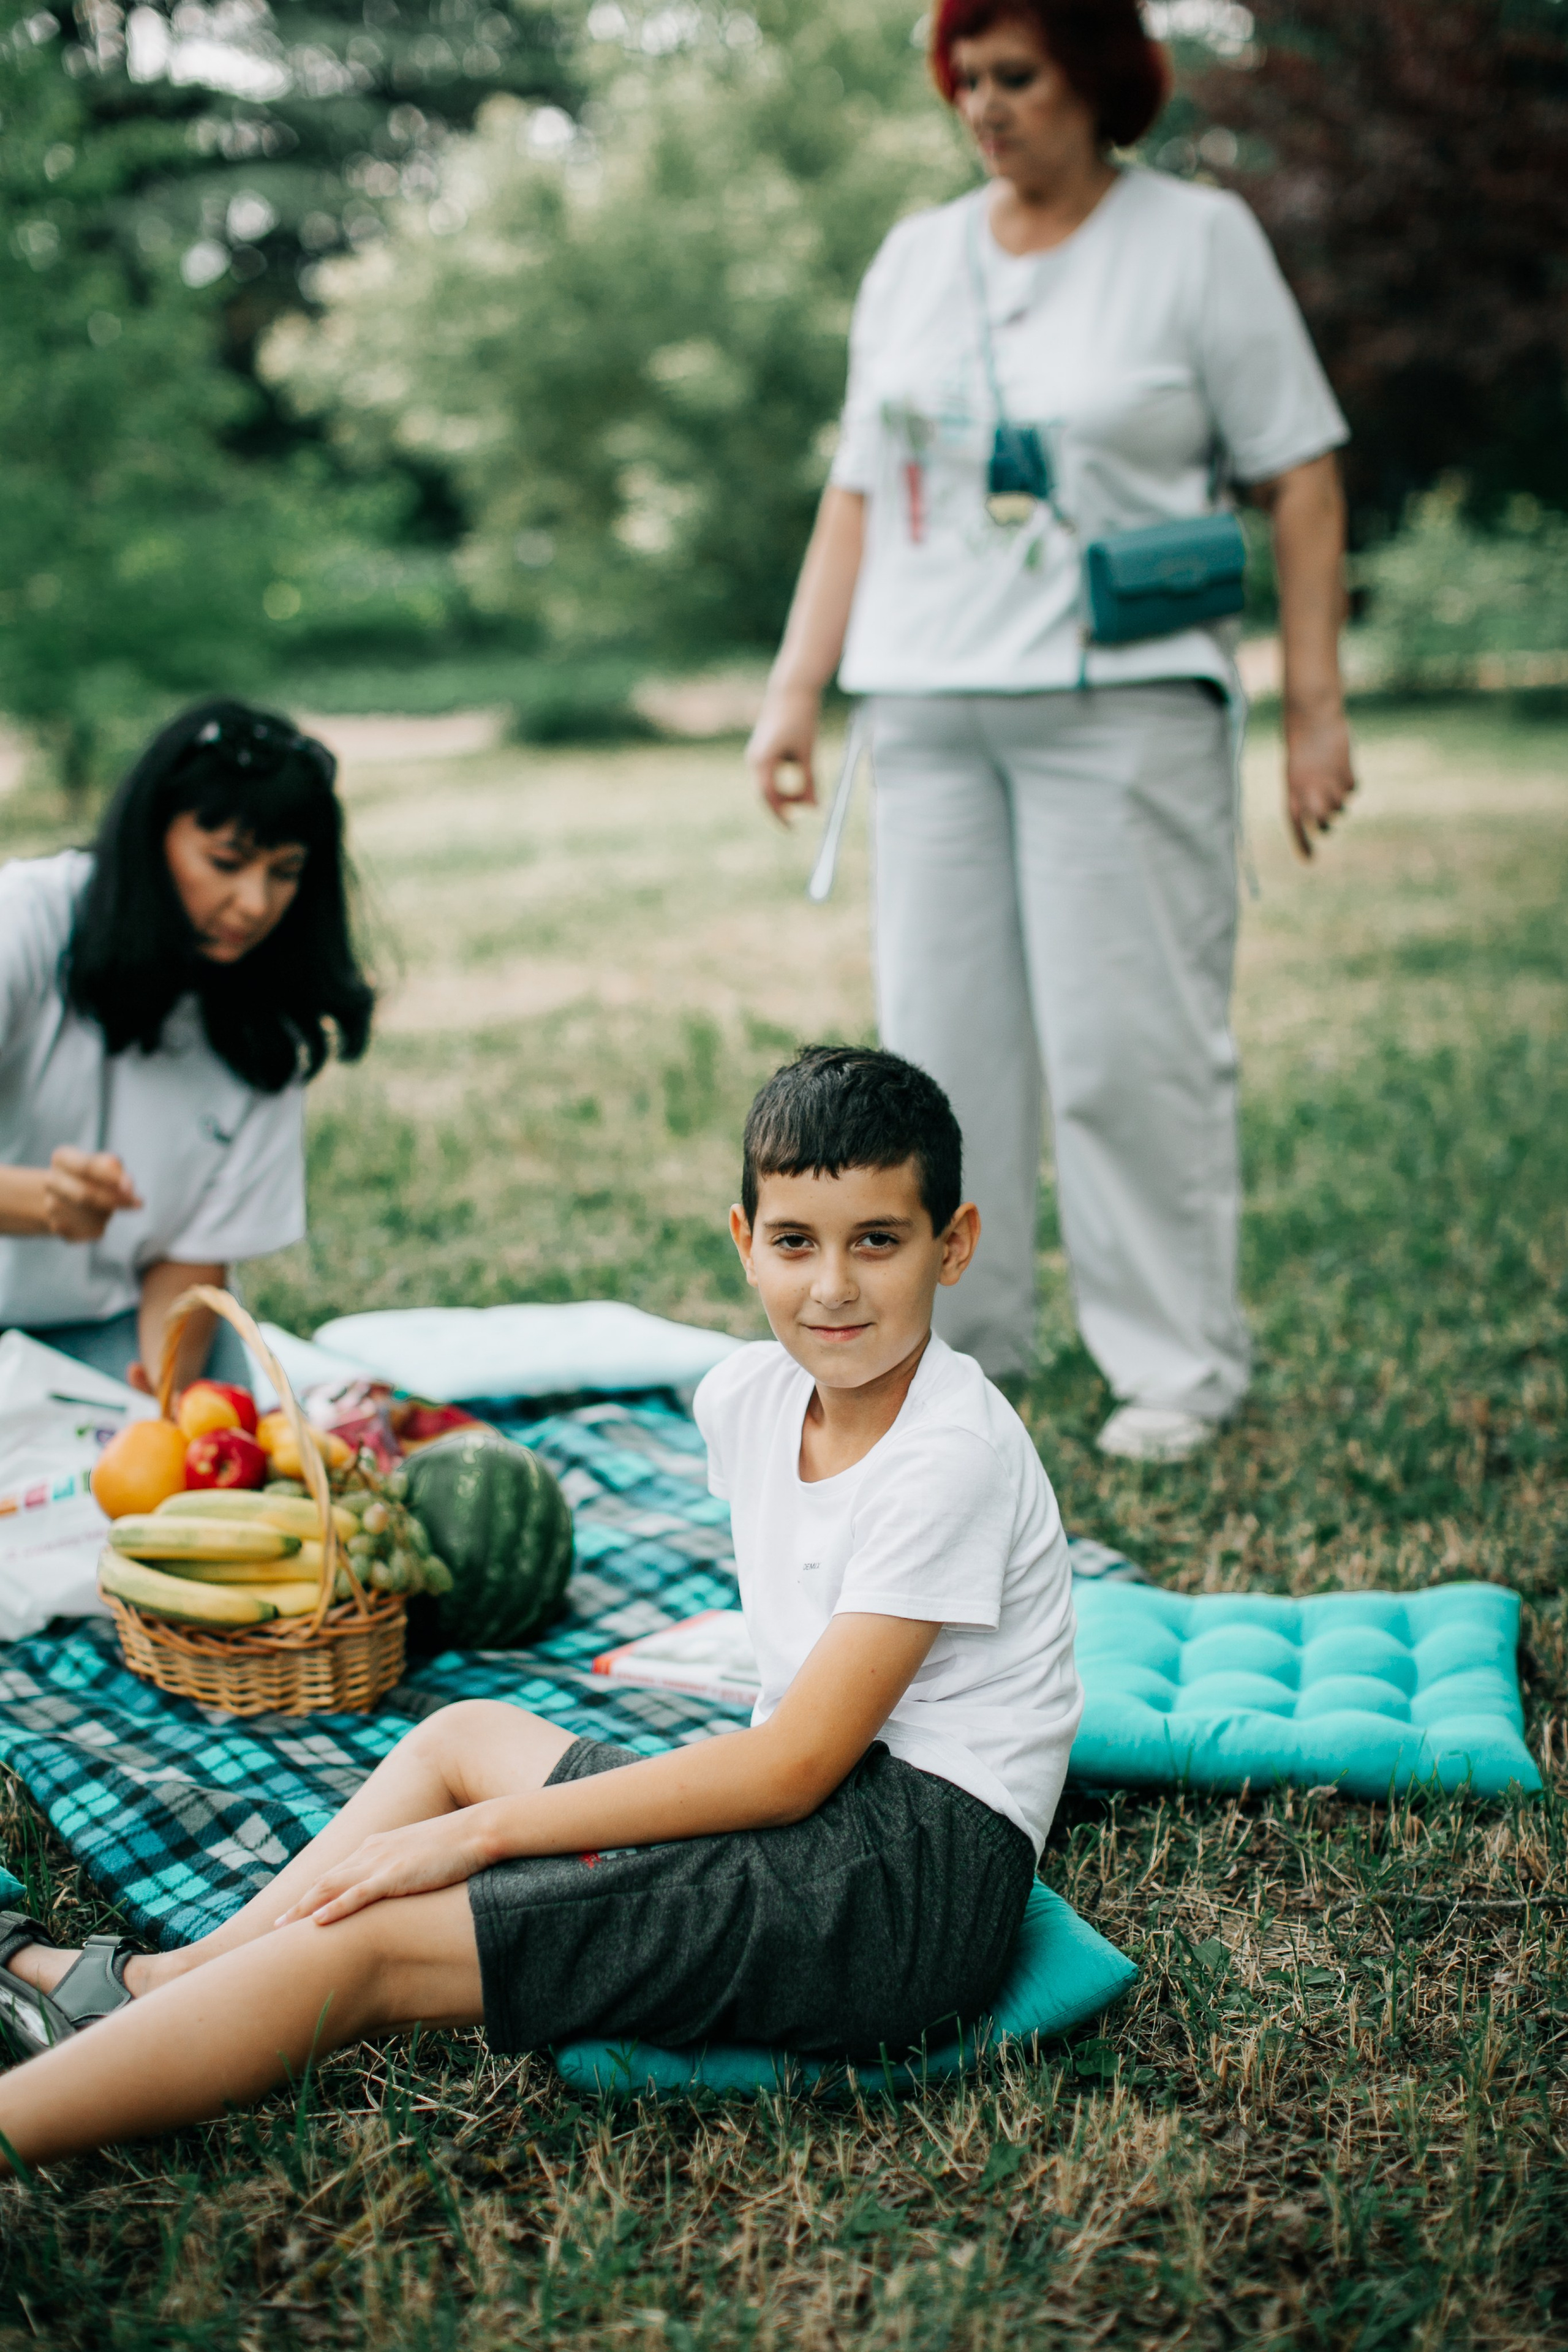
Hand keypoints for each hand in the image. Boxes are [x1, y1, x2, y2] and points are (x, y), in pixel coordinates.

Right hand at [41, 1147, 141, 1241]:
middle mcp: (52, 1181)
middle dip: (114, 1201)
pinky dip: (101, 1225)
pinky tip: (100, 1218)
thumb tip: (127, 1185)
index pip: (87, 1167)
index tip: (131, 1187)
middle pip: (84, 1195)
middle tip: (138, 1204)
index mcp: (62, 1158)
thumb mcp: (102, 1163)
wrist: (63, 1195)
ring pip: (89, 1216)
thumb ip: (115, 1168)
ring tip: (115, 1207)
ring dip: (109, 1213)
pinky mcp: (59, 1228)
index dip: (111, 1178)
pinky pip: (90, 1231)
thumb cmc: (90, 1175)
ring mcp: (52, 1206)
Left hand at [274, 1816, 491, 1927]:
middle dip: (299, 1904)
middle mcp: (371, 1852)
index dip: (313, 1894)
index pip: (337, 1875)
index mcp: (376, 1848)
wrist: (478, 1830)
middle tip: (273, 1927)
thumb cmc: (457, 1846)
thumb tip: (401, 1888)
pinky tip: (317, 1922)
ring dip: (305, 1909)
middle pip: (326, 1882)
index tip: (294, 1913)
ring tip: (281, 1928)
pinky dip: (335, 1908)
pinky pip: (358, 1895)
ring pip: (333, 1888)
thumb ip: (403, 1870)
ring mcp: (382, 1862)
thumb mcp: (421, 1857)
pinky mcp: (396, 1874)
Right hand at [747, 683, 820, 824]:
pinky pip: (771, 776)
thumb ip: (810, 781)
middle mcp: (755, 760)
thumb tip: (815, 808)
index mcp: (763, 760)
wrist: (791, 692)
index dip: (781, 814)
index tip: (793, 828)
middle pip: (767, 794)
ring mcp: (756, 756)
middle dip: (785, 805)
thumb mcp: (808, 753)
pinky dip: (784, 783)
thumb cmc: (801, 720)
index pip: (769, 796)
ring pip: (769, 786)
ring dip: (786, 794)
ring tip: (807, 796)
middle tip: (805, 812)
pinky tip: (800, 781)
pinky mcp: (762, 752)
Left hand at [1284, 703, 1355, 859]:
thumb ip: (1307, 796)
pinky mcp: (1345, 772)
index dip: (1302, 845)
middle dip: (1327, 825)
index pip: (1296, 826)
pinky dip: (1350, 780)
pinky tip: (1341, 765)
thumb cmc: (1301, 745)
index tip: (1310, 862)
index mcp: (1292, 792)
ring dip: (1340, 799)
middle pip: (1324, 823)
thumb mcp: (1297, 773)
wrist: (1311, 718)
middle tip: (1328, 822)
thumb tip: (1324, 818)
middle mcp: (1309, 793)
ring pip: (1341, 806)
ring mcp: (1328, 783)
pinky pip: (1353, 787)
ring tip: (1331, 781)